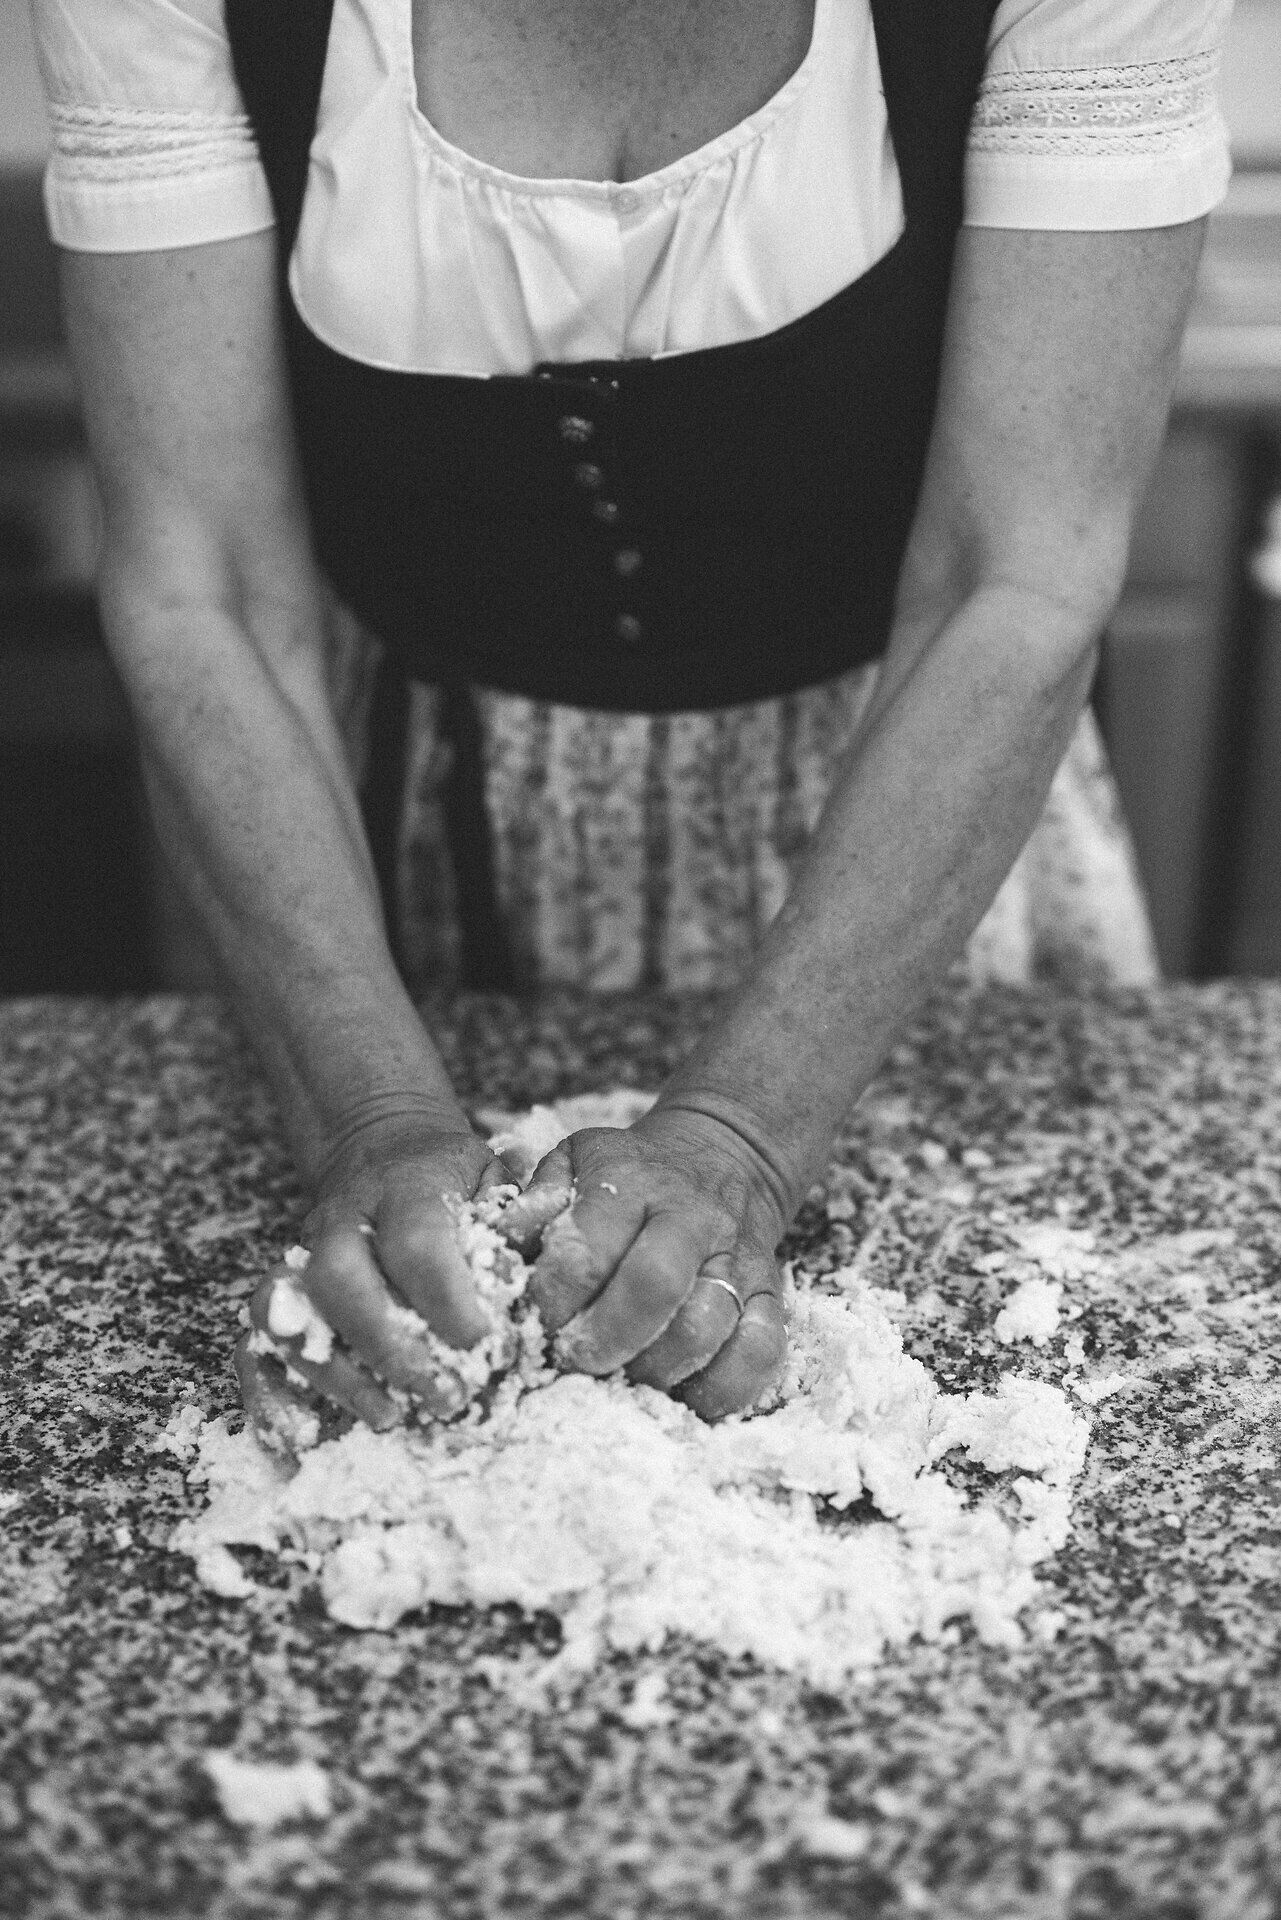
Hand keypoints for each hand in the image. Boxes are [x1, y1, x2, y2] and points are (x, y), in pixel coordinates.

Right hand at [234, 1110, 553, 1451]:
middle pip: (339, 1278)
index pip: (417, 1242)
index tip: (486, 1346)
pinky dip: (267, 1391)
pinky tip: (299, 1435)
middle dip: (391, 1347)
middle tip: (447, 1397)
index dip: (448, 1299)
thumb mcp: (495, 1181)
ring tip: (391, 1419)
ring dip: (335, 1374)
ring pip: (285, 1312)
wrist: (383, 1146)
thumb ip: (517, 1226)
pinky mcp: (281, 1293)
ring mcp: (302, 1255)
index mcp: (406, 1185)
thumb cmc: (454, 1179)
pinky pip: (253, 1342)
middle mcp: (343, 1218)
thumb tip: (549, 1283)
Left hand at [522, 1105, 790, 1419]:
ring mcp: (737, 1260)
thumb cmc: (629, 1175)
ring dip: (652, 1370)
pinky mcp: (772, 1296)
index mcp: (630, 1182)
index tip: (534, 1321)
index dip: (551, 1300)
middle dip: (602, 1340)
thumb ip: (533, 1204)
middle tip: (574, 1360)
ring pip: (705, 1329)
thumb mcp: (573, 1163)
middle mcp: (689, 1219)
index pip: (585, 1250)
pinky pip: (761, 1355)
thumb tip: (499, 1249)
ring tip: (622, 1376)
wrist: (723, 1158)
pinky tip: (681, 1395)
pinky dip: (721, 1390)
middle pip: (653, 1287)